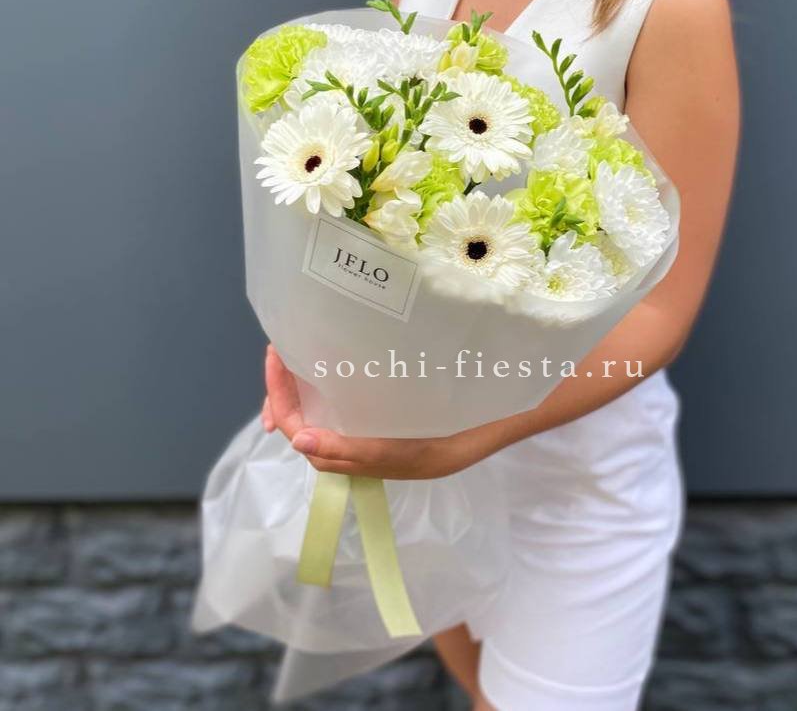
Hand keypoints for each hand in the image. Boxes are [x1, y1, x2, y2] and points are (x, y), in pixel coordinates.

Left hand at [261, 345, 503, 479]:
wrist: (507, 417)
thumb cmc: (460, 436)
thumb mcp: (410, 453)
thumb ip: (356, 451)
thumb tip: (298, 441)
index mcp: (361, 459)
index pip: (303, 431)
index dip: (281, 399)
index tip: (275, 359)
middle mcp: (362, 443)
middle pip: (308, 420)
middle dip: (286, 390)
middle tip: (278, 351)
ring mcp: (377, 425)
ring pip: (327, 409)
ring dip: (307, 384)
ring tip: (296, 352)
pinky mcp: (394, 408)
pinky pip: (352, 398)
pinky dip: (334, 379)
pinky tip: (336, 357)